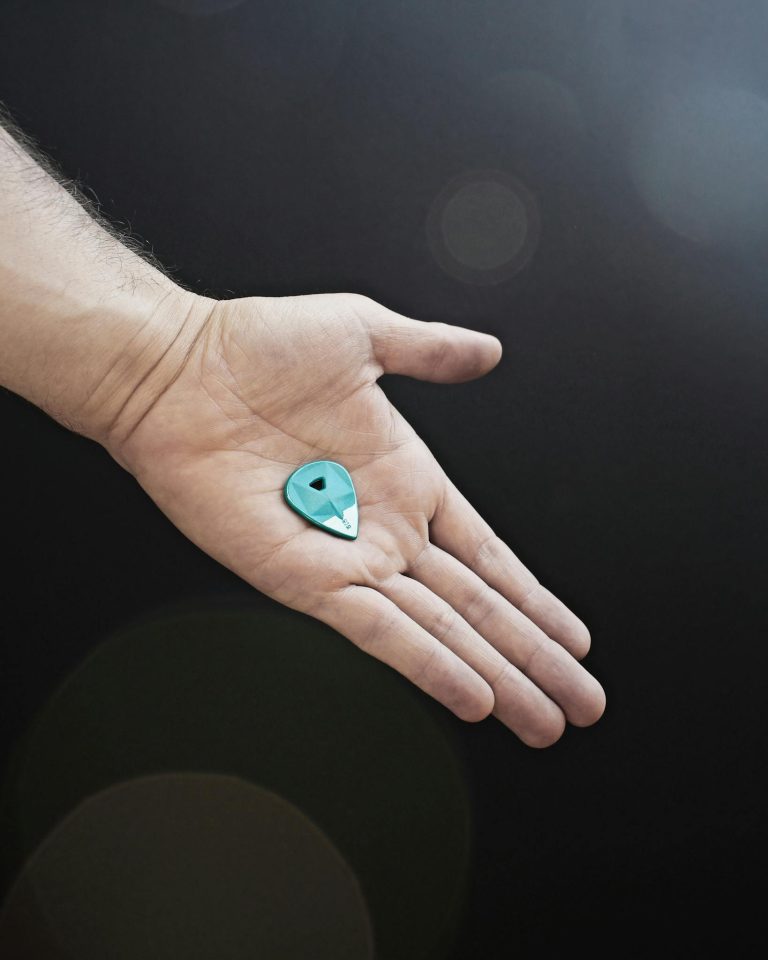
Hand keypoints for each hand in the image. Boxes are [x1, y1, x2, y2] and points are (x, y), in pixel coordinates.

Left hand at [109, 292, 604, 746]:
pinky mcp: (302, 579)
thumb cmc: (258, 346)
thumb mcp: (364, 336)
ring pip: (439, 633)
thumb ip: (430, 351)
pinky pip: (378, 631)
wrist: (180, 368)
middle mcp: (385, 529)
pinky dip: (428, 666)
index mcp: (407, 480)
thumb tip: (488, 351)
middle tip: (582, 706)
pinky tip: (474, 697)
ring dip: (498, 678)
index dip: (534, 600)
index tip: (577, 638)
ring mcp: (347, 559)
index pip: (489, 557)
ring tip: (543, 722)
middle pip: (478, 609)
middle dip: (535, 658)